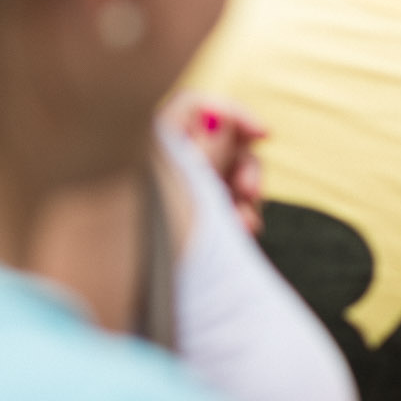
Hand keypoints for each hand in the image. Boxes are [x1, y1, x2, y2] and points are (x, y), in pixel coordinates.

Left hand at [162, 91, 266, 233]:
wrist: (135, 292)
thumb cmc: (158, 234)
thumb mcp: (189, 188)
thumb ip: (209, 148)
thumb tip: (221, 116)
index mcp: (154, 148)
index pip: (195, 107)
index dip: (233, 113)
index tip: (264, 134)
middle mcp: (166, 165)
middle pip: (220, 141)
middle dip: (245, 165)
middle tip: (250, 191)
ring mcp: (179, 191)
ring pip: (228, 175)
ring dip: (247, 196)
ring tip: (245, 225)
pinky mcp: (192, 217)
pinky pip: (225, 202)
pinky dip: (239, 212)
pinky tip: (244, 232)